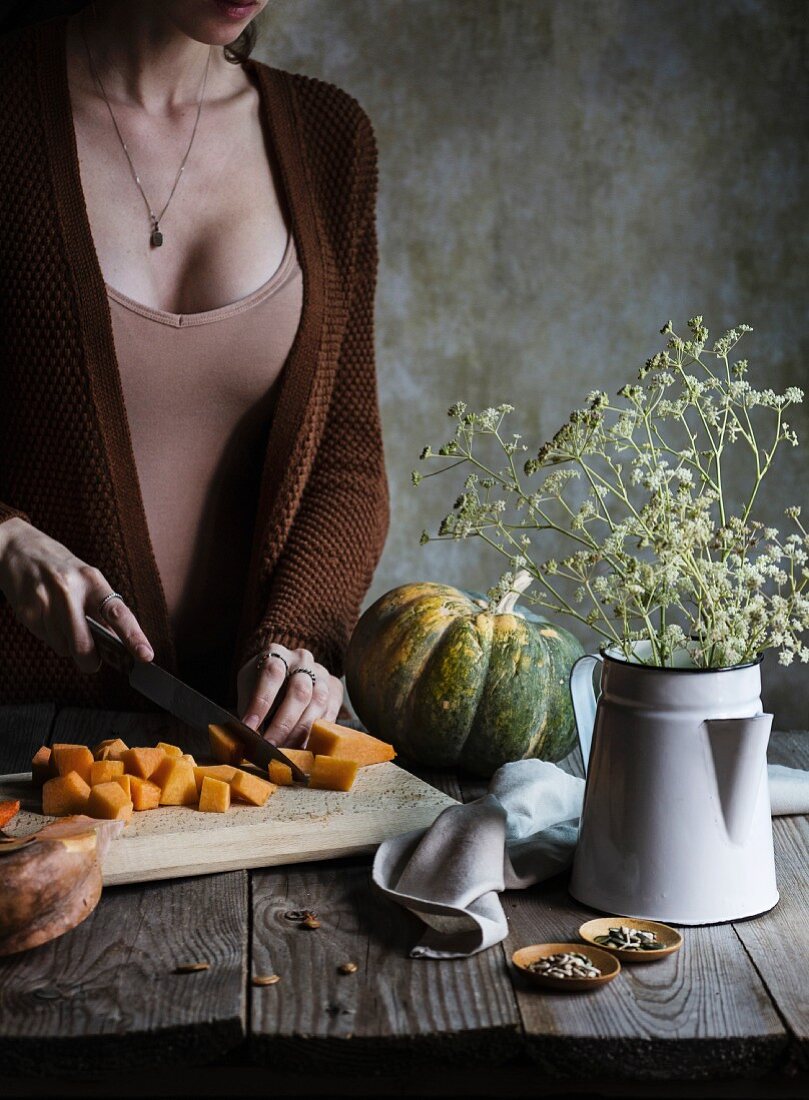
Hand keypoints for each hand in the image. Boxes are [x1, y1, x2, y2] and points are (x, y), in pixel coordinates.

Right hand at [0, 517, 153, 672]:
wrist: (20, 549)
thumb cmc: (62, 569)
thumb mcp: (88, 580)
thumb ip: (102, 609)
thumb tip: (118, 644)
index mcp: (92, 580)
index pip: (117, 613)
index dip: (134, 637)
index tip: (146, 655)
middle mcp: (69, 590)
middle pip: (84, 644)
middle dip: (90, 661)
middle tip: (93, 662)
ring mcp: (45, 601)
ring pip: (64, 647)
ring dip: (67, 644)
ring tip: (62, 620)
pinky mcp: (27, 612)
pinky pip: (46, 640)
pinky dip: (51, 636)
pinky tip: (48, 616)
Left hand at [236, 644, 342, 746]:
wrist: (285, 672)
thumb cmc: (261, 684)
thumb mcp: (248, 688)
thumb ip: (249, 708)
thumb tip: (246, 738)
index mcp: (276, 653)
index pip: (272, 674)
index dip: (261, 702)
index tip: (249, 726)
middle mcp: (302, 660)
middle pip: (299, 691)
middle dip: (283, 724)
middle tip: (270, 746)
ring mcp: (322, 673)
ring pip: (318, 703)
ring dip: (301, 732)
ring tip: (287, 751)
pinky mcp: (335, 688)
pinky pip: (330, 713)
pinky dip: (317, 733)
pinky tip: (303, 747)